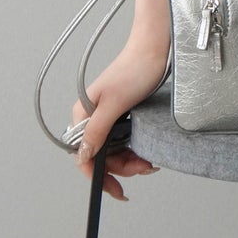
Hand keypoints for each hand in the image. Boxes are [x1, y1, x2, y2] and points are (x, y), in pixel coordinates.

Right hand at [70, 31, 170, 200]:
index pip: (84, 156)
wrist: (154, 47)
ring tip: (149, 161)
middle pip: (101, 156)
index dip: (98, 176)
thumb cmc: (135, 69)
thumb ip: (97, 131)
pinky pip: (123, 139)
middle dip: (122, 167)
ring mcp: (107, 115)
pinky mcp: (122, 113)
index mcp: (83, 114)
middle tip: (145, 167)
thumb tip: (83, 155)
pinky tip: (146, 151)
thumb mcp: (116, 103)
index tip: (117, 190)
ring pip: (114, 150)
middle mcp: (92, 117)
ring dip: (130, 160)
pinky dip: (134, 149)